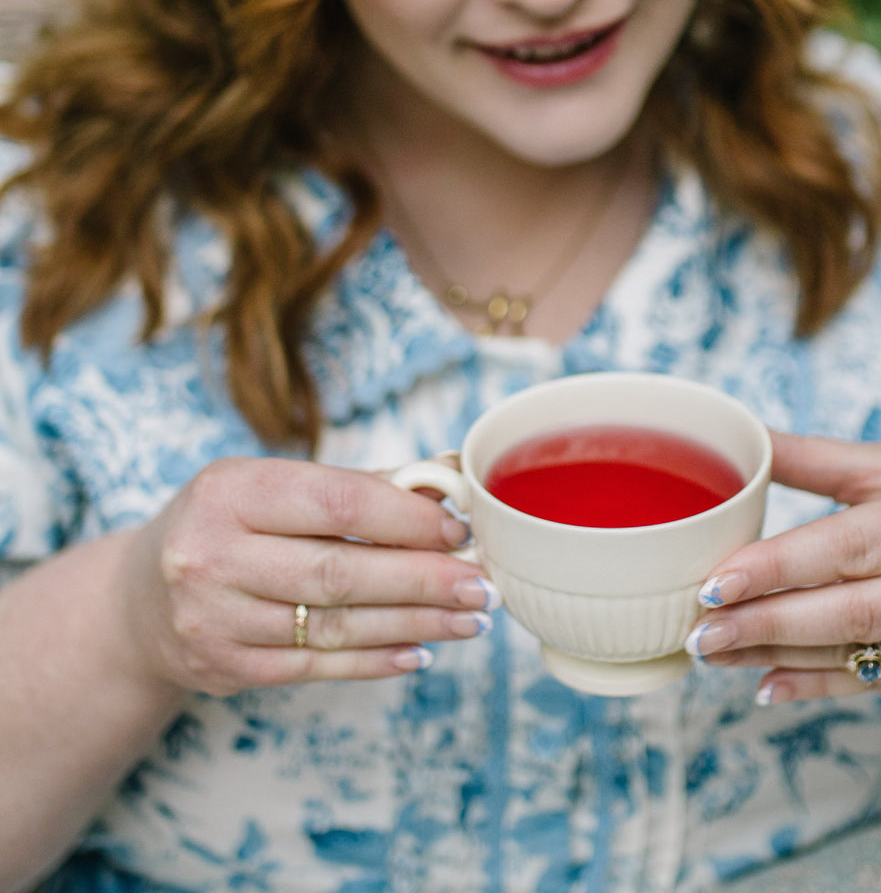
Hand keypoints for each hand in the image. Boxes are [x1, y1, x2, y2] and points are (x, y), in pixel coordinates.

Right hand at [114, 457, 495, 696]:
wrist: (139, 599)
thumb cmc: (228, 525)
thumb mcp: (274, 486)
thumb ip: (360, 484)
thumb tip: (451, 474)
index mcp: (232, 490)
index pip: (336, 502)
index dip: (405, 517)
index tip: (459, 529)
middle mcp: (213, 553)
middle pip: (340, 571)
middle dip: (423, 580)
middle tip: (480, 585)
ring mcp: (214, 618)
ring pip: (334, 625)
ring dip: (413, 624)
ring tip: (468, 621)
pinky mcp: (223, 668)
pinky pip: (315, 667)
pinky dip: (373, 660)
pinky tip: (418, 651)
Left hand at [683, 430, 880, 703]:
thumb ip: (812, 457)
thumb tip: (741, 434)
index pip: (844, 548)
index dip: (776, 568)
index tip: (715, 582)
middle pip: (847, 613)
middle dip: (765, 625)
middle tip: (699, 630)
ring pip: (855, 655)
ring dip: (777, 658)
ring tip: (713, 653)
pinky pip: (874, 684)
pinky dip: (816, 686)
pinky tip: (765, 684)